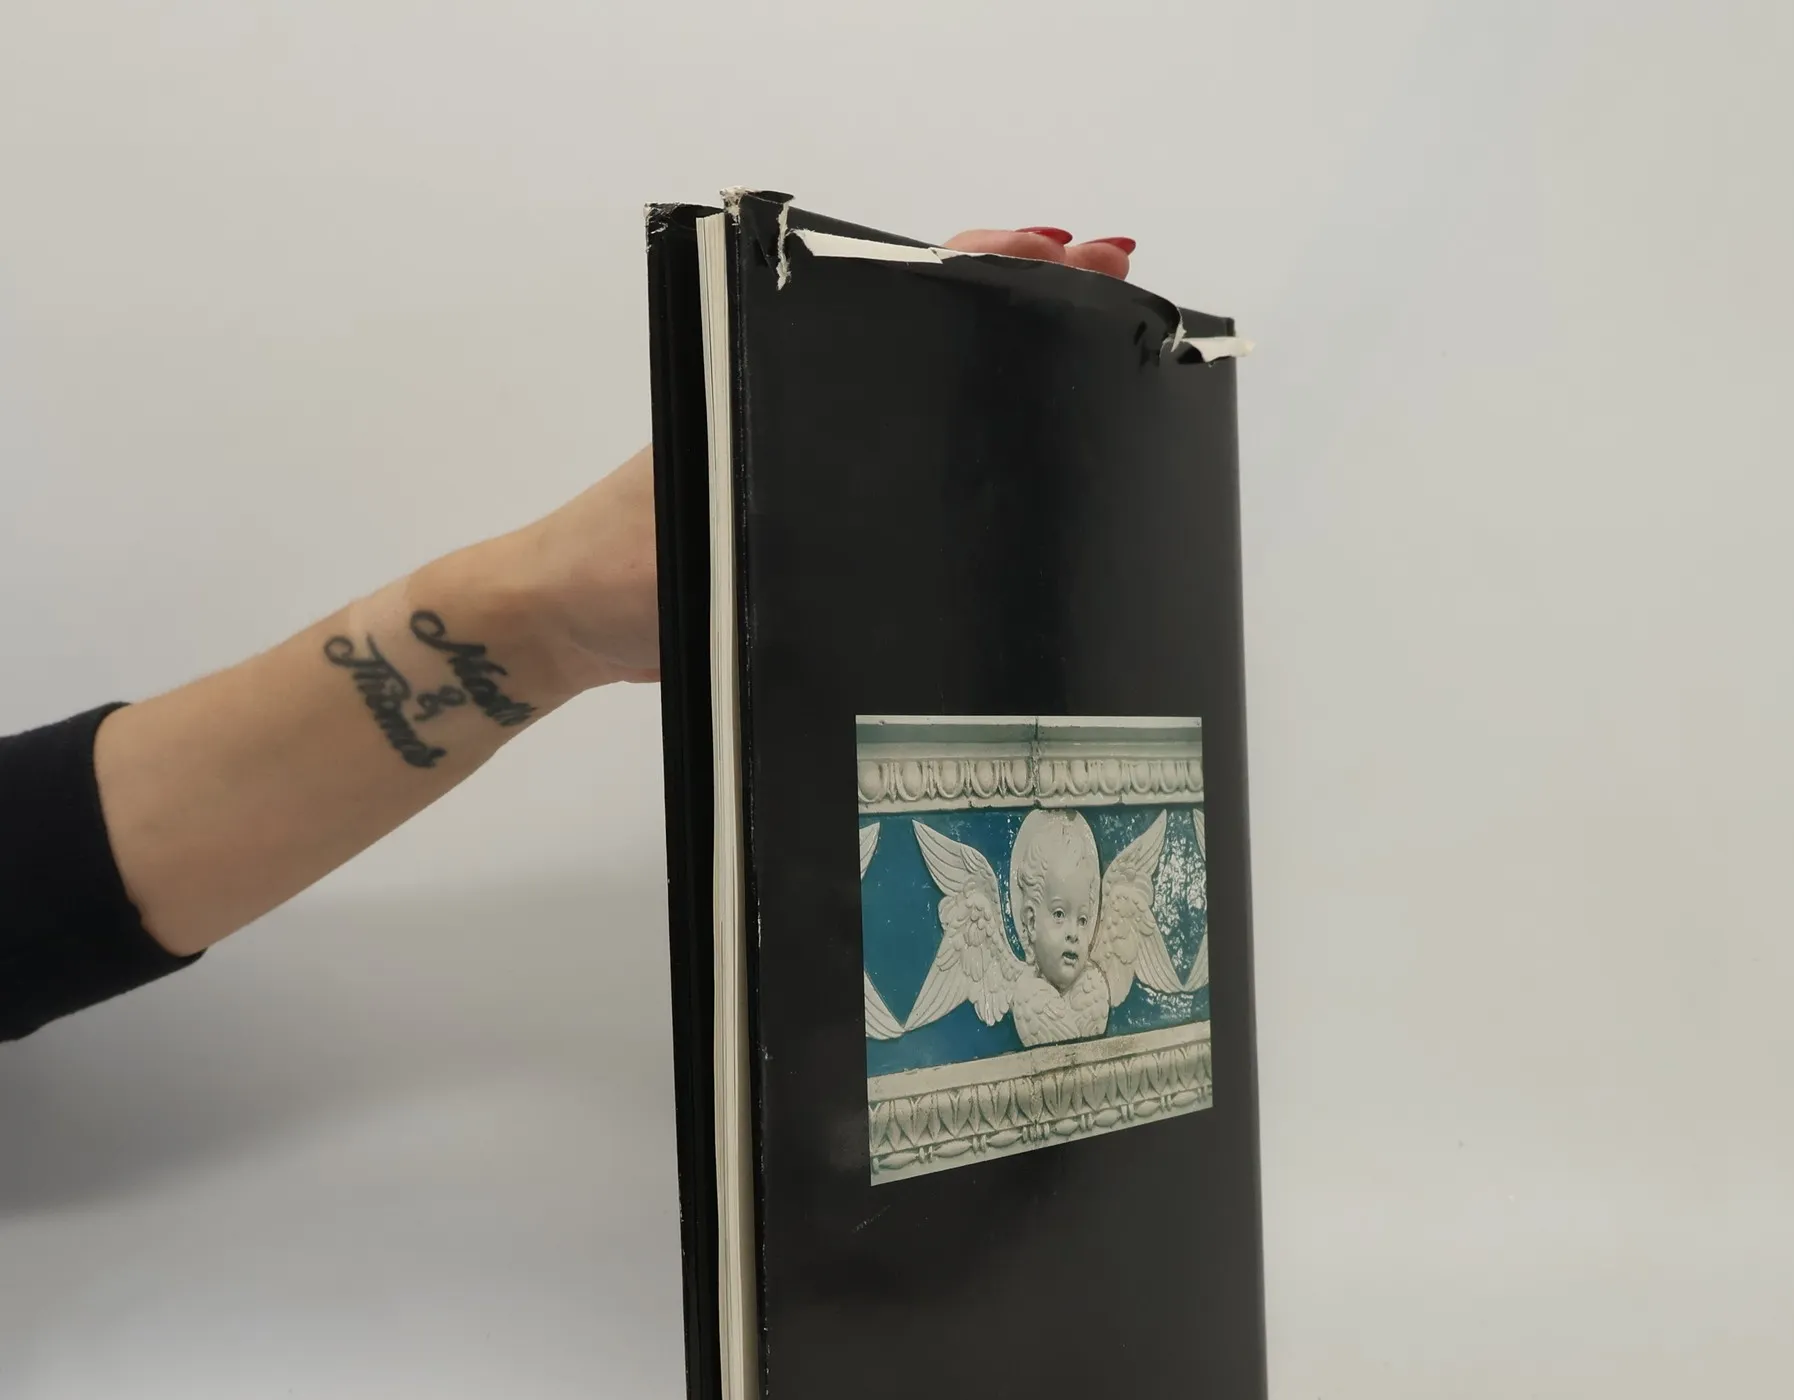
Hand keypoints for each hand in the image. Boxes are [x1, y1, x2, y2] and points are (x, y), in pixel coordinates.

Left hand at [502, 222, 1136, 694]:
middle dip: (1021, 321)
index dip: (986, 275)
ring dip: (1004, 402)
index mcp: (780, 378)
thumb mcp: (707, 511)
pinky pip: (909, 499)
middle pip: (932, 353)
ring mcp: (818, 477)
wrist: (567, 628)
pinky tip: (1021, 496)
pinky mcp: (819, 539)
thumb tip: (895, 493)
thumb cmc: (616, 559)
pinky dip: (965, 486)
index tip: (1062, 259)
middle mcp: (807, 414)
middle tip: (1108, 295)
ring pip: (927, 423)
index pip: (898, 302)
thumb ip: (779, 496)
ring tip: (1092, 371)